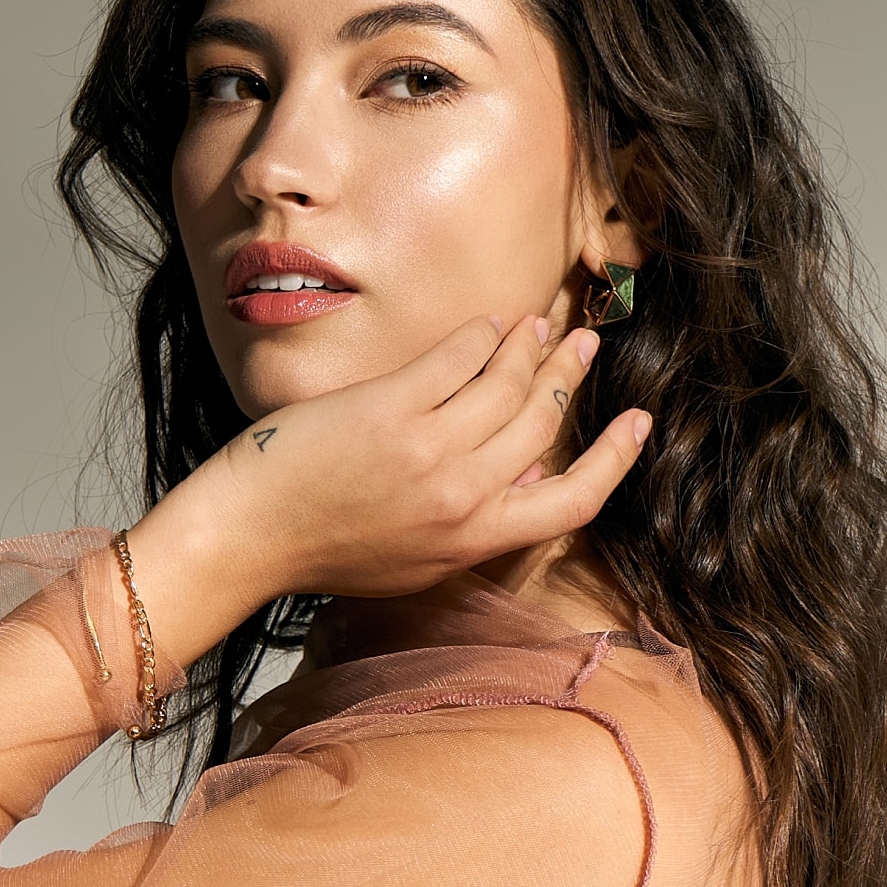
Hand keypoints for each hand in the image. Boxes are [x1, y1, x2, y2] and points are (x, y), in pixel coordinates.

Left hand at [190, 312, 649, 603]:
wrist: (249, 536)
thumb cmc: (328, 551)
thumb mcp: (418, 563)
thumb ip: (475, 526)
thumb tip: (527, 471)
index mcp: (475, 541)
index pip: (574, 501)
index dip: (615, 458)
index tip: (636, 422)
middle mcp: (463, 496)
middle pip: (544, 422)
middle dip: (571, 375)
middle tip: (582, 343)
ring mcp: (429, 448)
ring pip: (507, 382)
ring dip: (530, 345)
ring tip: (540, 324)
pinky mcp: (392, 408)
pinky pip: (456, 358)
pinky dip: (478, 335)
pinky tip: (484, 324)